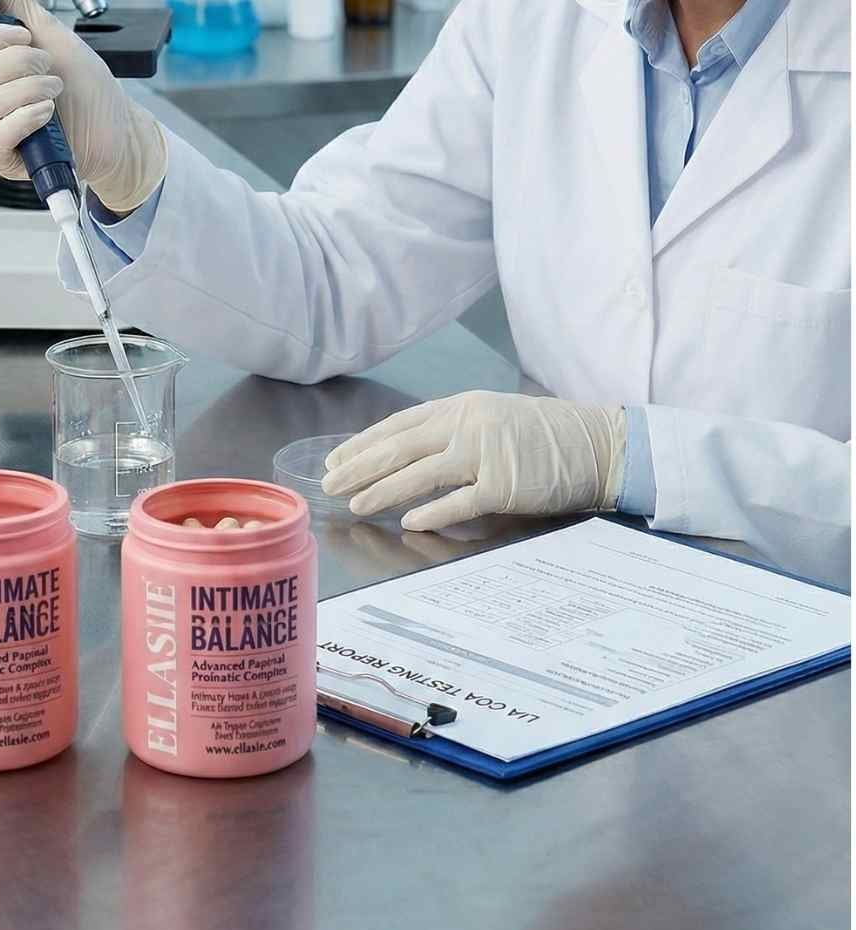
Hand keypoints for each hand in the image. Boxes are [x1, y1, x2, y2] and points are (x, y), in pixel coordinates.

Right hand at [0, 0, 166, 215]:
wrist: (115, 126)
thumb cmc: (82, 84)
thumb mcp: (49, 32)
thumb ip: (10, 1)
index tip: (23, 36)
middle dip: (18, 64)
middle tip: (46, 65)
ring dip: (29, 90)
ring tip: (54, 89)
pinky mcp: (1, 157)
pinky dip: (27, 118)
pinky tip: (48, 114)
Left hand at [322, 391, 626, 532]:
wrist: (598, 446)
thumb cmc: (546, 435)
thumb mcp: (493, 417)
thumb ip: (453, 431)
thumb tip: (407, 454)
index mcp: (462, 406)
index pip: (399, 424)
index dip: (363, 443)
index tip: (335, 459)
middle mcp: (468, 424)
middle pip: (400, 448)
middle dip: (360, 467)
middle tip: (330, 485)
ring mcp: (486, 454)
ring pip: (419, 474)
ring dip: (383, 491)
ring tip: (356, 505)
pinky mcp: (504, 486)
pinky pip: (457, 502)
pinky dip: (430, 513)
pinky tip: (408, 523)